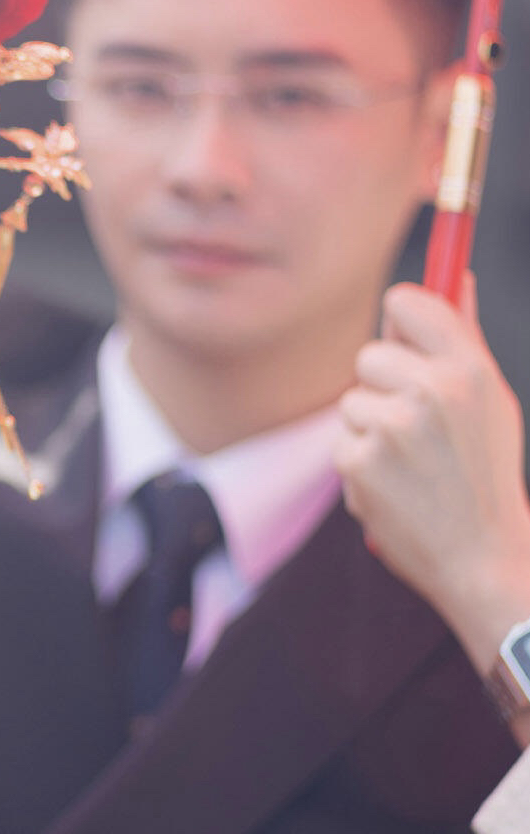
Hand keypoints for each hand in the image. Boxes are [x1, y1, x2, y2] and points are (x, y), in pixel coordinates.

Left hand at [338, 282, 529, 696]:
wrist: (483, 558)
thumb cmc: (485, 474)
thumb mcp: (491, 402)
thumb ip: (464, 338)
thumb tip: (457, 276)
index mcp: (470, 369)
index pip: (407, 302)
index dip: (400, 318)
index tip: (403, 335)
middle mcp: (433, 391)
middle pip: (369, 353)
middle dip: (384, 386)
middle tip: (419, 428)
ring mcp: (392, 426)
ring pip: (352, 400)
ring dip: (371, 428)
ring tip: (412, 463)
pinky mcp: (358, 460)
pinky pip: (342, 440)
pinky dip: (361, 463)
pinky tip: (395, 487)